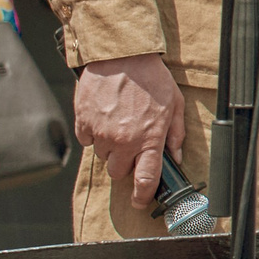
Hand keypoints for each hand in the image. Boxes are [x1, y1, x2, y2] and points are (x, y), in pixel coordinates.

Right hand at [74, 54, 184, 208]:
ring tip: (120, 124)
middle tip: (132, 145)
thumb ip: (175, 135)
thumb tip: (176, 157)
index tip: (140, 201)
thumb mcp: (175, 106)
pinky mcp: (83, 122)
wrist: (121, 57)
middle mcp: (123, 140)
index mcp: (149, 139)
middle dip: (125, 164)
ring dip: (110, 148)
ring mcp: (101, 133)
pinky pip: (86, 141)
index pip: (146, 178)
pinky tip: (105, 118)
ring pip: (102, 156)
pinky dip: (94, 134)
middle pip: (118, 172)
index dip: (142, 195)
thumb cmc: (152, 79)